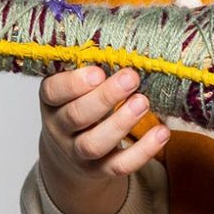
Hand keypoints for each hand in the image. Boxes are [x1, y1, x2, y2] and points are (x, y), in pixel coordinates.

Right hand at [38, 66, 169, 213]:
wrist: (68, 154)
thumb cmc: (79, 104)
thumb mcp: (76, 85)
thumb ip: (93, 66)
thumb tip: (129, 42)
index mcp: (52, 101)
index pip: (53, 92)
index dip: (73, 83)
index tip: (97, 72)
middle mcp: (60, 129)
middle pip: (76, 116)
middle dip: (104, 97)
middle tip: (131, 78)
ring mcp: (77, 153)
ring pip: (94, 144)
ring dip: (121, 123)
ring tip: (143, 102)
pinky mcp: (99, 171)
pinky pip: (119, 166)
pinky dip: (143, 151)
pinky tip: (162, 132)